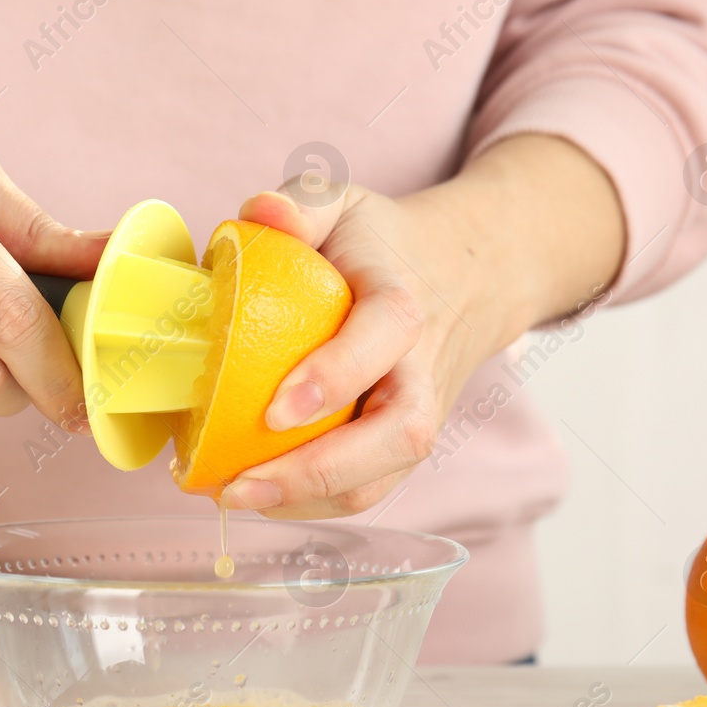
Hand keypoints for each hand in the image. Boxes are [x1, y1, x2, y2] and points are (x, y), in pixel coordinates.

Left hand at [220, 135, 623, 518]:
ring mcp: (422, 414)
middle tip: (239, 482)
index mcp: (406, 305)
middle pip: (397, 434)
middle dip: (319, 470)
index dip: (335, 378)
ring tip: (235, 496)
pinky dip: (315, 504)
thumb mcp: (345, 202)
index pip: (382, 341)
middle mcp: (424, 370)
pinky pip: (370, 488)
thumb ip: (302, 202)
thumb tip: (259, 215)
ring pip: (384, 477)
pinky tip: (257, 496)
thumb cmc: (385, 243)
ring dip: (311, 500)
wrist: (471, 274)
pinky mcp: (407, 444)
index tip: (275, 409)